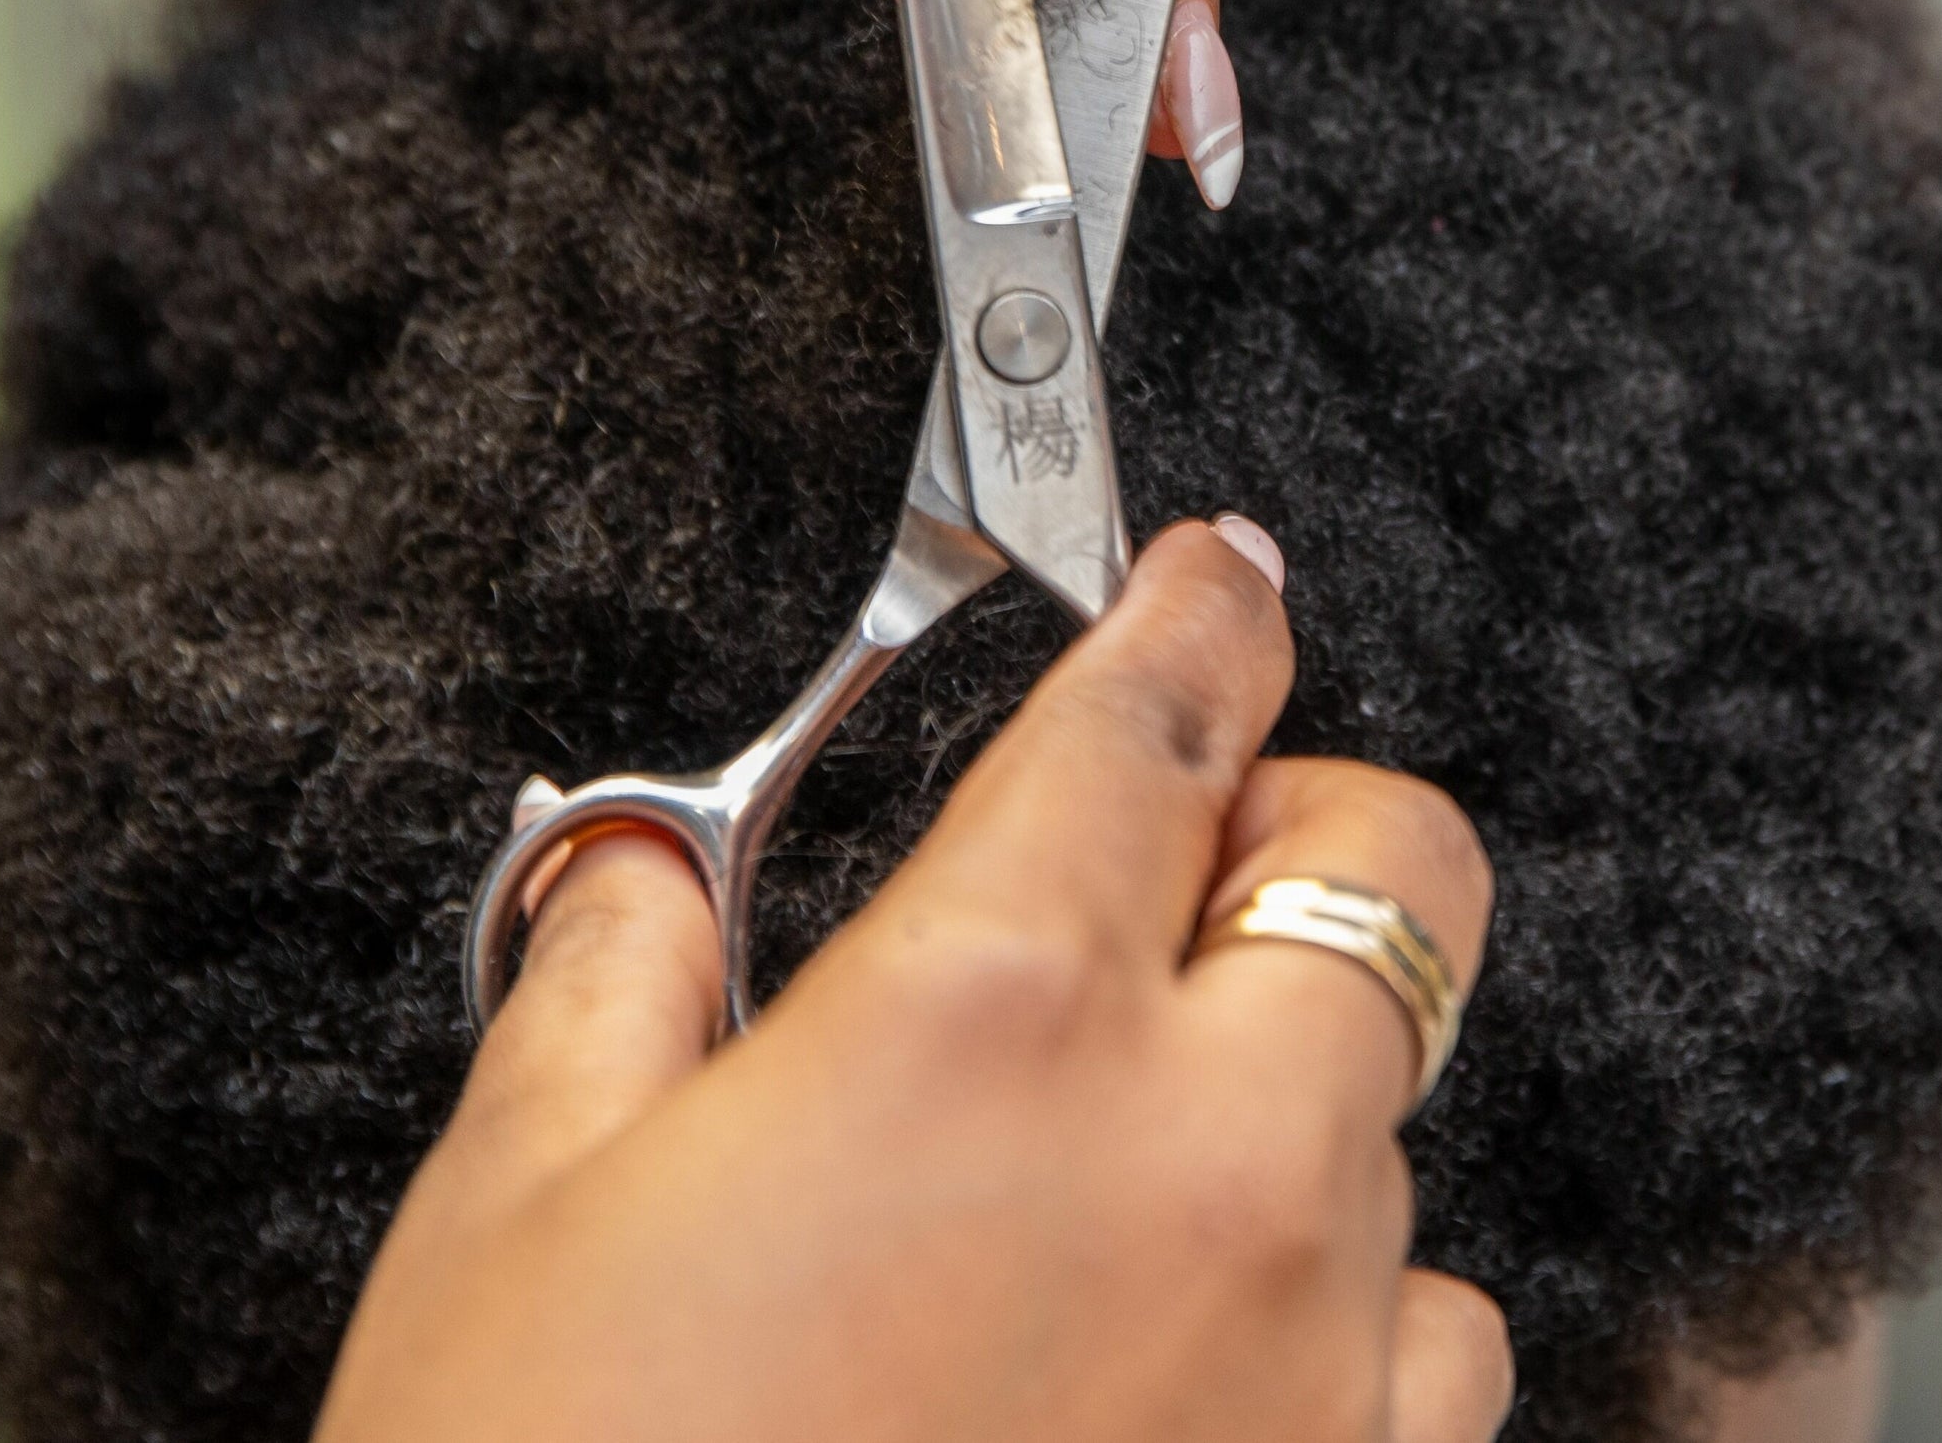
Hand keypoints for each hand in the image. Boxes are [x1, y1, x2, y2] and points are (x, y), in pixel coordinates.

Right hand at [318, 520, 1510, 1442]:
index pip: (1164, 708)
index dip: (1200, 609)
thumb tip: (640, 877)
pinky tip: (1195, 1369)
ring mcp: (1309, 1356)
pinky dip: (1340, 1326)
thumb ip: (614, 984)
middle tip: (1181, 872)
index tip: (1217, 578)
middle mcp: (1204, 1155)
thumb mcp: (514, 1217)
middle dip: (1304, 824)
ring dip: (1298, 1108)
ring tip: (1130, 1183)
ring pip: (1408, 1128)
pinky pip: (1427, 1359)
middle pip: (1396, 866)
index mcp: (990, 1011)